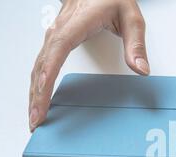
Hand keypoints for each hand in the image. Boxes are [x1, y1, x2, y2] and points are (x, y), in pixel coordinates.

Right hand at [29, 0, 148, 131]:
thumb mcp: (131, 17)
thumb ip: (136, 44)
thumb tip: (141, 69)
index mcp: (75, 25)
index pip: (57, 54)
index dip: (47, 80)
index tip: (43, 101)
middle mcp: (59, 31)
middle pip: (41, 67)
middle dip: (36, 95)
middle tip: (36, 121)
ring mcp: (54, 36)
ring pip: (38, 68)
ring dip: (34, 93)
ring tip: (34, 117)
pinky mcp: (55, 41)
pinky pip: (42, 65)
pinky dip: (37, 84)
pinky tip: (38, 98)